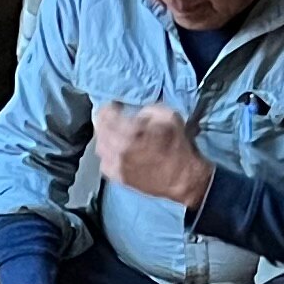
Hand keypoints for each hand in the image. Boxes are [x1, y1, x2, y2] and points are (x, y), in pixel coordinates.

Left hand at [91, 99, 212, 210]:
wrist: (183, 178)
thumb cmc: (179, 146)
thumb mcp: (168, 117)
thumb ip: (146, 111)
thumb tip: (134, 114)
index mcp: (132, 132)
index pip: (107, 115)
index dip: (109, 108)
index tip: (114, 106)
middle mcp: (120, 149)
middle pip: (101, 130)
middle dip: (105, 121)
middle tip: (111, 117)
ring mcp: (118, 165)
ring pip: (100, 147)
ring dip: (104, 137)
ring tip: (111, 133)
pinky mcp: (119, 178)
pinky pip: (103, 163)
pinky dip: (106, 154)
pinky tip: (114, 151)